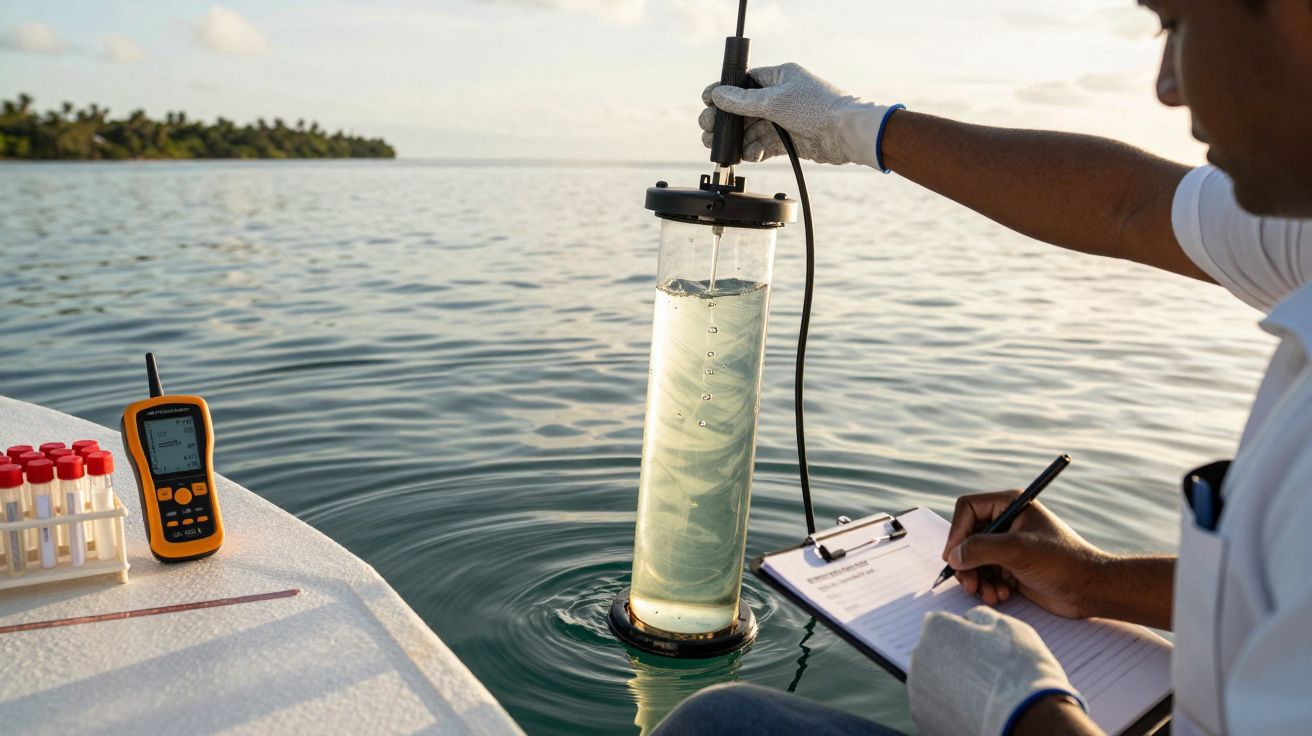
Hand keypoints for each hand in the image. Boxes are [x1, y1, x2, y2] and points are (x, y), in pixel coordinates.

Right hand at [698, 63, 892, 166]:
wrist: (845, 134)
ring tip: (720, 148)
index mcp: (778, 77)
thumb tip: (718, 95)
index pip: (744, 82)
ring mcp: (784, 119)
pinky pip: (764, 144)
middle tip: (707, 130)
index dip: (724, 93)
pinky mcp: (788, 140)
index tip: (707, 101)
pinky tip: (746, 155)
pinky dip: (754, 150)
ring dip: (737, 139)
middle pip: (743, 109)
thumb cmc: (817, 108)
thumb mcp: (774, 101)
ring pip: (752, 129)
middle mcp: (780, 96)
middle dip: (725, 121)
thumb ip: (743, 101)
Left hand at [908, 606, 1088, 735]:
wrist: (1028, 719)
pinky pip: (934, 711)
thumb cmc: (1020, 667)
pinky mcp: (923, 721)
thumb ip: (979, 617)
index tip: (985, 651)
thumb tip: (968, 619)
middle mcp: (919, 657)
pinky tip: (973, 714)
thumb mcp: (1006, 627)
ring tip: (981, 697)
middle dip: (955, 662)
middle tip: (986, 677)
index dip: (966, 636)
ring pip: (933, 684)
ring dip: (951, 687)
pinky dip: (949, 711)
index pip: (943, 625)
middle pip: (935, 655)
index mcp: (935, 629)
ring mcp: (918, 692)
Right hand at [943, 491, 1110, 617]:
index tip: (954, 557)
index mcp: (1010, 504)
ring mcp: (1007, 546)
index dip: (957, 532)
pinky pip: (984, 575)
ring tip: (989, 595)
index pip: (968, 509)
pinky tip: (1001, 596)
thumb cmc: (1062, 561)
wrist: (1090, 589)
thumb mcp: (1018, 550)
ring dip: (976, 579)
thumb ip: (981, 548)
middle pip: (966, 537)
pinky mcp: (1009, 567)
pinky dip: (986, 587)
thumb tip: (953, 556)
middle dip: (966, 563)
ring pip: (972, 559)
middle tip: (969, 583)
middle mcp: (1006, 522)